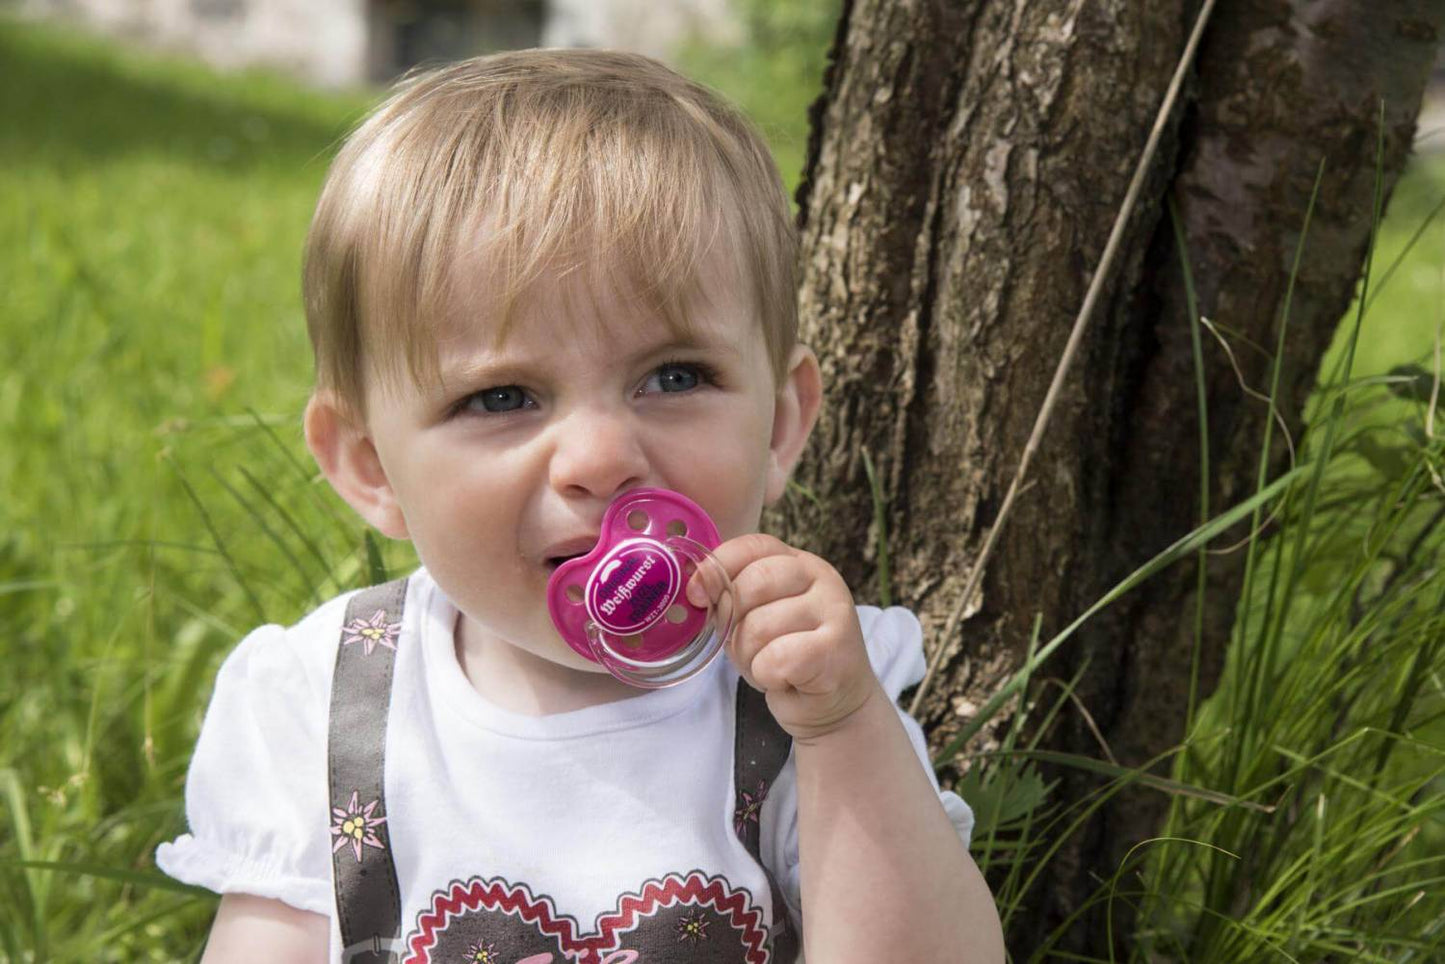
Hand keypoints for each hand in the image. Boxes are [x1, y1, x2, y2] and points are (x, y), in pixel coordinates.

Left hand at [687, 533, 881, 741]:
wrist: (833, 702)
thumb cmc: (788, 657)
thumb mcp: (756, 617)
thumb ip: (732, 596)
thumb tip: (695, 588)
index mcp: (800, 563)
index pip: (754, 546)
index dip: (718, 566)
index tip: (696, 595)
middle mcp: (822, 579)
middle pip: (754, 583)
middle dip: (732, 621)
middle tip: (741, 645)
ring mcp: (834, 612)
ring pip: (759, 626)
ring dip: (749, 656)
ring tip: (767, 665)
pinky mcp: (835, 650)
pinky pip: (776, 659)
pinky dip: (767, 675)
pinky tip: (783, 678)